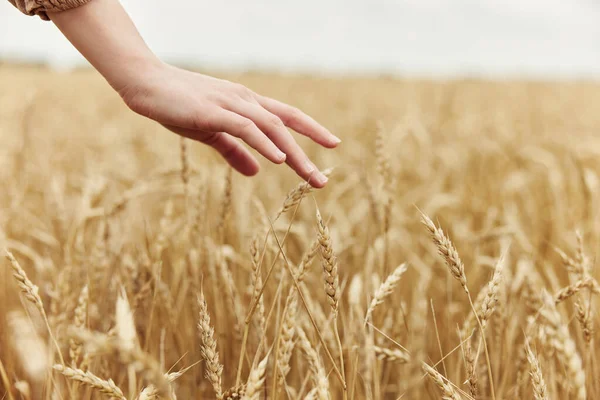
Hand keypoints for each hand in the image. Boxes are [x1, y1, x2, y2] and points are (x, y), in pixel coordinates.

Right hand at [118, 62, 339, 186]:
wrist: (145, 84)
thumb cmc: (178, 106)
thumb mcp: (211, 133)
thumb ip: (235, 152)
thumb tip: (256, 172)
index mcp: (246, 104)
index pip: (286, 115)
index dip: (311, 129)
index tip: (332, 144)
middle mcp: (244, 100)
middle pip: (285, 124)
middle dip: (309, 149)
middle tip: (323, 179)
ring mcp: (229, 104)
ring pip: (271, 127)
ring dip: (293, 152)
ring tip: (310, 175)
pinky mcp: (212, 112)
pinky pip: (244, 127)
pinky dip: (264, 142)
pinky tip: (278, 158)